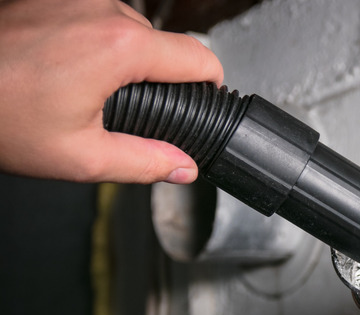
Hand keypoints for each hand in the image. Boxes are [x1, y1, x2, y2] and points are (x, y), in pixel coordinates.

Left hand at [0, 0, 222, 183]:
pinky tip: (62, 65)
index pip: (199, 57)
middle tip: (119, 109)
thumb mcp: (79, 156)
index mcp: (121, 47)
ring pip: (128, 26)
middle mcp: (103, 8)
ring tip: (80, 86)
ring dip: (121, 56)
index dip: (211, 82)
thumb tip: (183, 166)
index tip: (205, 97)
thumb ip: (144, 162)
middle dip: (155, 76)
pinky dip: (92, 38)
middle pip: (162, 43)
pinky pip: (95, 14)